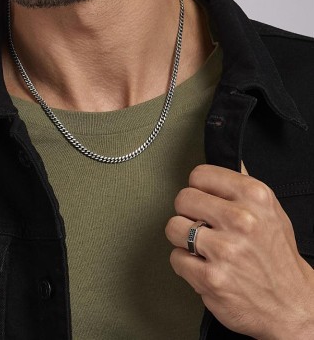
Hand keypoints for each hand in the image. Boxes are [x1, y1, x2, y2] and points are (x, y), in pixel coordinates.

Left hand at [165, 164, 313, 338]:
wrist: (292, 306)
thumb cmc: (277, 256)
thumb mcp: (270, 212)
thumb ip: (244, 187)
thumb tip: (232, 160)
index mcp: (255, 197)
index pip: (200, 175)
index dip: (198, 188)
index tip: (203, 200)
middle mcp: (241, 220)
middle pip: (183, 199)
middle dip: (188, 213)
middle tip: (202, 225)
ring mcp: (225, 250)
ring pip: (173, 227)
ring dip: (183, 239)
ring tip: (202, 247)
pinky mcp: (211, 278)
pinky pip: (175, 257)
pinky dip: (185, 264)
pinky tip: (204, 266)